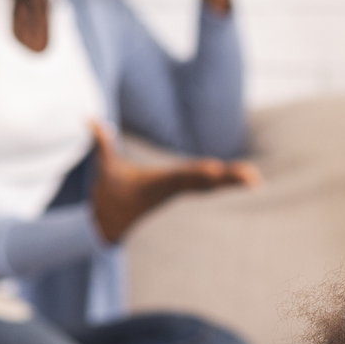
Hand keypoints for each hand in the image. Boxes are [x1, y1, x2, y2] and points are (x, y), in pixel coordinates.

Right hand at [87, 121, 258, 244]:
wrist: (109, 225)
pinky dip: (229, 183)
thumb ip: (101, 143)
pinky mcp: (183, 192)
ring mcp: (180, 192)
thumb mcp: (104, 168)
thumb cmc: (109, 192)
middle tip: (251, 179)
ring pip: (211, 186)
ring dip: (233, 182)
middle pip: (204, 182)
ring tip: (256, 180)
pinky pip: (210, 187)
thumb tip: (88, 118)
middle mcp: (173, 189)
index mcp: (157, 183)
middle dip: (227, 180)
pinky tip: (250, 181)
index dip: (198, 173)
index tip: (215, 171)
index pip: (180, 177)